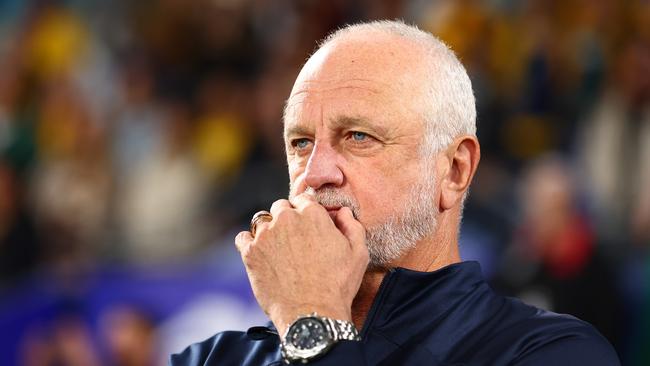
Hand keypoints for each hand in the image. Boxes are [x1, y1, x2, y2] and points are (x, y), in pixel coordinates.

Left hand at [235, 193, 368, 335]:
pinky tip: (260, 255)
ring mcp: (265, 235)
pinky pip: (243, 238)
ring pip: (262, 221)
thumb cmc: (338, 286)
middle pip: (281, 207)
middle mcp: (286, 219)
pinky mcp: (250, 252)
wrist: (312, 314)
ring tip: (278, 251)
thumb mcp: (358, 254)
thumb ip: (352, 226)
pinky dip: (249, 244)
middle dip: (287, 219)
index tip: (307, 226)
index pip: (303, 199)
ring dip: (268, 231)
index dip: (306, 211)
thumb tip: (343, 212)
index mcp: (312, 214)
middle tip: (294, 241)